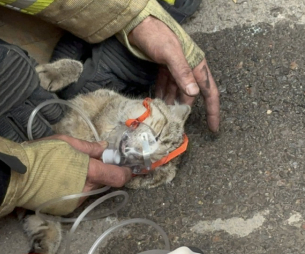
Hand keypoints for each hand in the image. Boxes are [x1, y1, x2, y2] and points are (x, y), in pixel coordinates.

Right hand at [36, 135, 131, 203]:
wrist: (16, 176)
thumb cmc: (41, 154)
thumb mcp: (66, 142)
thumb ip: (89, 147)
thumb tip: (105, 148)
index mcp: (88, 172)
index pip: (117, 177)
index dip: (125, 173)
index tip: (127, 168)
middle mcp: (85, 190)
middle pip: (103, 183)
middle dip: (100, 173)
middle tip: (87, 163)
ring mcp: (75, 202)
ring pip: (89, 190)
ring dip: (86, 181)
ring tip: (67, 170)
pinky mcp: (65, 209)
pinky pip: (77, 197)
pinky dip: (74, 189)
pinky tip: (60, 180)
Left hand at [128, 16, 219, 132]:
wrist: (140, 25)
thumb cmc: (157, 35)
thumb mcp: (170, 53)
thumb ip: (181, 72)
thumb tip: (192, 94)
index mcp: (196, 66)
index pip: (209, 92)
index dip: (212, 111)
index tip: (213, 128)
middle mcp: (188, 69)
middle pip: (190, 95)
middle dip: (183, 109)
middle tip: (174, 123)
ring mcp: (175, 69)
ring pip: (176, 92)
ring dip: (170, 103)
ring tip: (163, 116)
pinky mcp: (163, 68)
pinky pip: (165, 85)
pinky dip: (162, 94)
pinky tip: (156, 103)